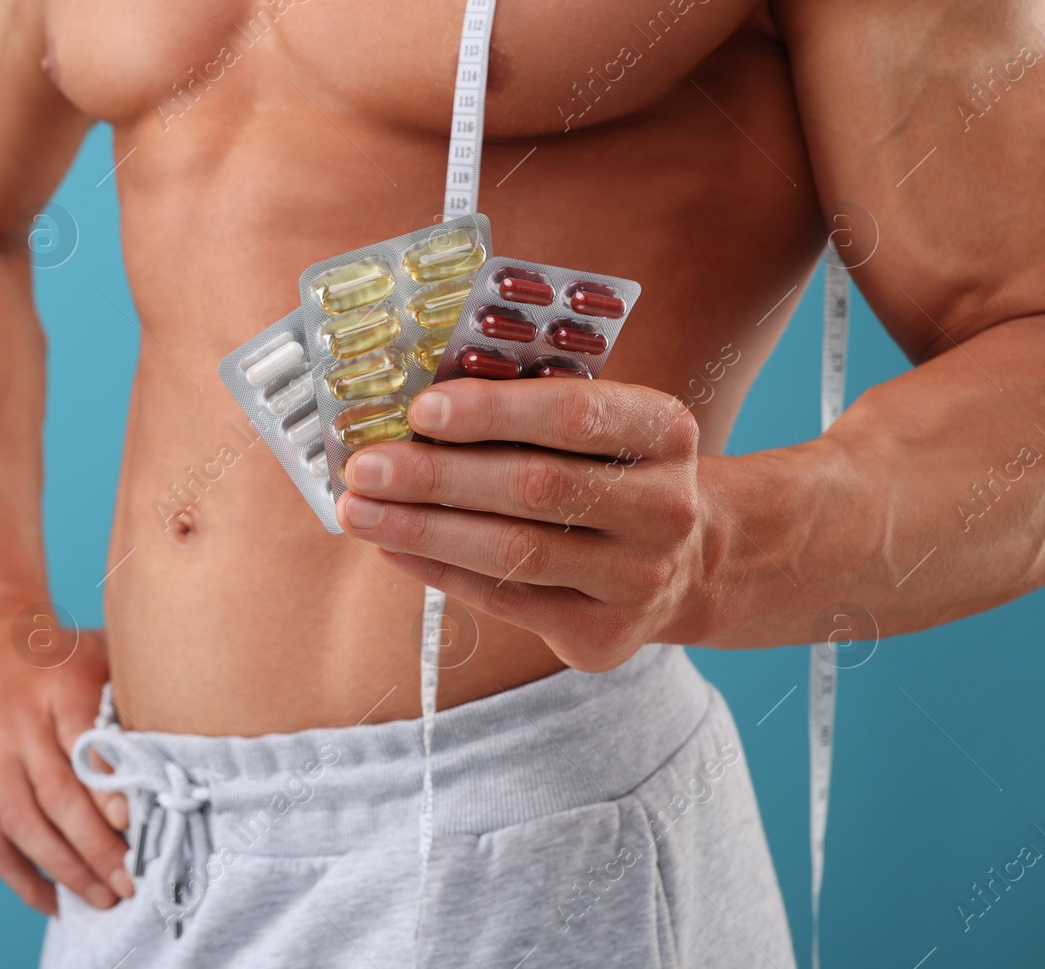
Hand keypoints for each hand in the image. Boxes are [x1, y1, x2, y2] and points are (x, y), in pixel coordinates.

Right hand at [0, 618, 134, 914]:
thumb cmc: (59, 658)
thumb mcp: (99, 657)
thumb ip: (130, 699)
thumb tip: (175, 752)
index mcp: (59, 691)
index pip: (83, 744)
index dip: (107, 788)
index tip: (133, 821)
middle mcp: (18, 727)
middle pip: (56, 795)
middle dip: (95, 846)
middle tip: (130, 879)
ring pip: (24, 826)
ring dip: (65, 869)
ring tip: (103, 896)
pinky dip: (22, 878)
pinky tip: (55, 900)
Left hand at [335, 377, 705, 670]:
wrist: (685, 564)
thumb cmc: (608, 475)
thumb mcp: (599, 427)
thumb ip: (525, 412)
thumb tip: (411, 412)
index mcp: (664, 432)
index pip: (573, 415)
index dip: (492, 412)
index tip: (419, 409)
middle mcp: (665, 508)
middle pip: (535, 488)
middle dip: (436, 476)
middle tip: (364, 467)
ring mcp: (640, 579)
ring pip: (515, 553)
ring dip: (424, 529)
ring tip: (359, 511)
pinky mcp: (605, 635)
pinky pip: (506, 601)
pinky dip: (441, 571)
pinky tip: (392, 548)